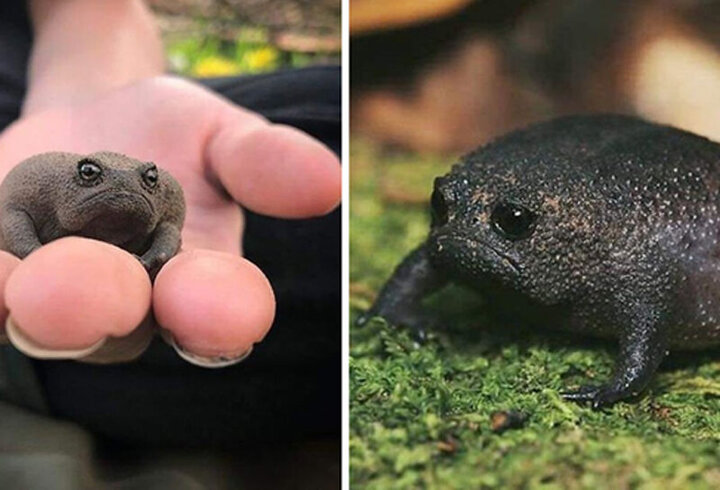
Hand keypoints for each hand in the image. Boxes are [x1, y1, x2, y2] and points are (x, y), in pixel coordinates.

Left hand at [0, 76, 340, 361]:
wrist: (90, 123)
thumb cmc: (169, 138)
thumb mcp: (219, 133)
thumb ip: (262, 162)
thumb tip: (328, 180)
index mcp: (197, 281)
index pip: (218, 313)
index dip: (224, 316)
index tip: (234, 311)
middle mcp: (130, 304)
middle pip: (120, 331)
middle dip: (109, 311)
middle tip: (103, 286)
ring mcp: (56, 294)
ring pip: (40, 322)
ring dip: (38, 307)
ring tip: (32, 280)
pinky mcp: (2, 273)